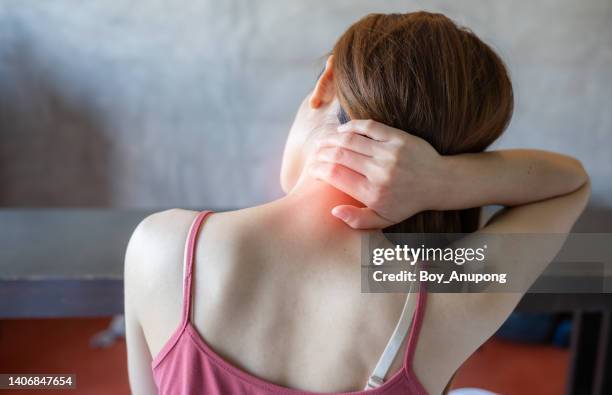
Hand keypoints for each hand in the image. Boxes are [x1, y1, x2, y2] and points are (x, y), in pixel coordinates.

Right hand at [307, 120, 444, 228]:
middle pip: (339, 156)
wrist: (439, 183)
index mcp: (372, 193)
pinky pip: (369, 127)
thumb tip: (333, 210)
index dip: (318, 169)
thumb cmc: (406, 203)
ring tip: (323, 141)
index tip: (313, 168)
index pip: (335, 175)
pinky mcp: (399, 138)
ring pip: (350, 140)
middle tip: (314, 153)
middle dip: (321, 152)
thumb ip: (357, 219)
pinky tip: (342, 130)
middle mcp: (380, 172)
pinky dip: (352, 126)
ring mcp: (390, 153)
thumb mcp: (383, 219)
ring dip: (331, 138)